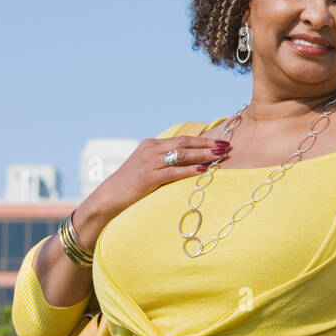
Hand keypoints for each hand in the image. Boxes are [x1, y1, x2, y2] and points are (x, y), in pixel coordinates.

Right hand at [81, 134, 232, 238]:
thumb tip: (189, 160)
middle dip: (208, 144)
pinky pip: (174, 171)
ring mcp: (149, 162)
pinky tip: (204, 169)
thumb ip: (164, 160)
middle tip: (227, 145)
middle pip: (185, 143)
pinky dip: (190, 169)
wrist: (109, 197)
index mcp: (151, 144)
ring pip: (182, 155)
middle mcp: (151, 149)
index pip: (182, 139)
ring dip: (203, 154)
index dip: (202, 140)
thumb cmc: (130, 184)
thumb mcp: (147, 166)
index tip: (220, 141)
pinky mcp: (148, 177)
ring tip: (220, 155)